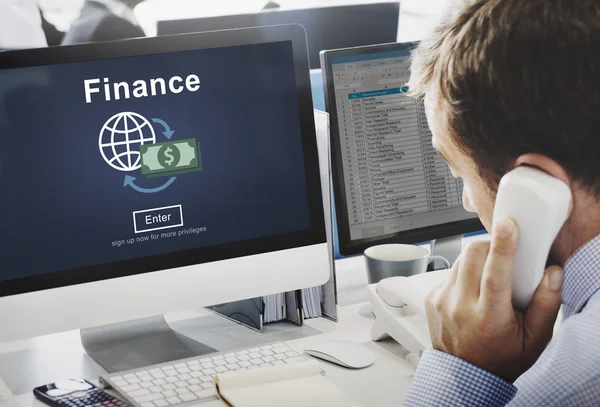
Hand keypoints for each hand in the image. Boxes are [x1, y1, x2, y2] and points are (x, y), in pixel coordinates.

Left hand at [425, 217, 563, 381]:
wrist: (465, 375)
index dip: (503, 246)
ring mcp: (442, 301)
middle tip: (502, 253)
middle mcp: (461, 307)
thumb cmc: (500, 358)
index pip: (494, 274)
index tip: (508, 225)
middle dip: (489, 244)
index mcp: (489, 317)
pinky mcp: (432, 297)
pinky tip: (472, 290)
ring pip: (460, 260)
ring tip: (487, 279)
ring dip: (476, 260)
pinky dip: (463, 273)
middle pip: (472, 255)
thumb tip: (552, 273)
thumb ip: (546, 305)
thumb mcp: (534, 339)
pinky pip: (449, 271)